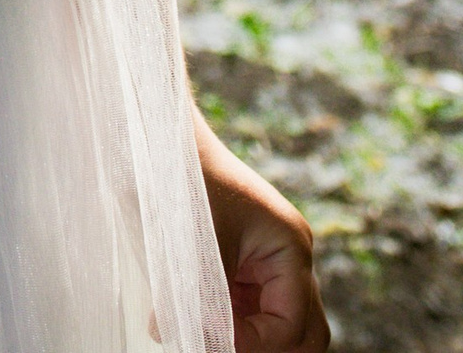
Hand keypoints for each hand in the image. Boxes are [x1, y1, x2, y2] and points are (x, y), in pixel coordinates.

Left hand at [199, 119, 330, 350]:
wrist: (159, 133)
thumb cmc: (183, 178)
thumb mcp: (194, 245)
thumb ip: (200, 302)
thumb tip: (179, 339)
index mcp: (290, 247)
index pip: (290, 326)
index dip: (254, 344)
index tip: (210, 340)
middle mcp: (288, 257)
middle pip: (302, 333)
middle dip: (266, 347)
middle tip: (219, 346)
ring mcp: (268, 261)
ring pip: (275, 325)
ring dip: (244, 337)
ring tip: (201, 333)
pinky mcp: (242, 264)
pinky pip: (247, 311)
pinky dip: (226, 324)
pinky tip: (189, 319)